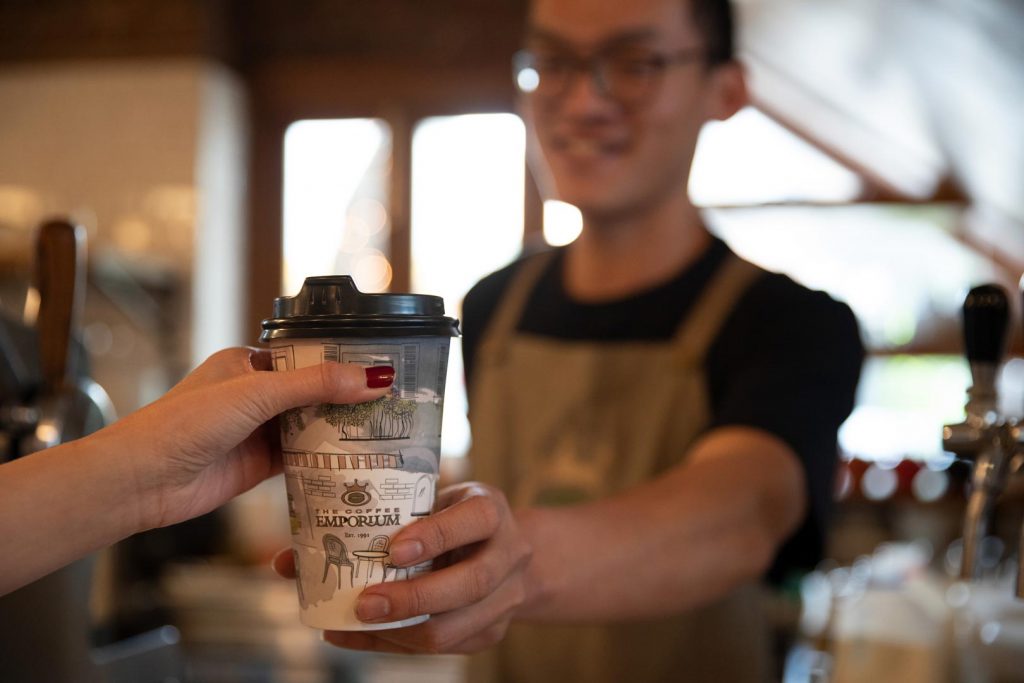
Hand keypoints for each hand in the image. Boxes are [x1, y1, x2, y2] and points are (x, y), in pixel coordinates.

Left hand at [105, 347, 392, 530]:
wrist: (143, 480)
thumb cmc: (185, 423)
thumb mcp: (256, 393)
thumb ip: (316, 385)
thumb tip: (373, 378)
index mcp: (248, 363)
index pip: (307, 358)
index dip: (342, 364)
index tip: (381, 370)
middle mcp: (255, 395)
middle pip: (313, 394)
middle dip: (348, 400)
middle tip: (395, 403)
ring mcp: (258, 431)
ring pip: (311, 426)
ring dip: (341, 431)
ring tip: (387, 431)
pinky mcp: (259, 465)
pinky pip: (303, 458)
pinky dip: (327, 459)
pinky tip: (358, 461)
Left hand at [273, 483, 533, 653]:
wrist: (510, 550)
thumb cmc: (451, 517)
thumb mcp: (429, 502)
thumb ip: (373, 521)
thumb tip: (287, 560)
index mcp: (493, 511)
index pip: (474, 520)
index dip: (436, 535)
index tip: (394, 549)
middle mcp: (509, 554)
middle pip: (470, 583)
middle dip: (413, 598)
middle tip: (364, 602)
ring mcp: (506, 598)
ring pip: (457, 626)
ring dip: (402, 630)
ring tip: (354, 623)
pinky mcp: (492, 632)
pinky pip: (444, 647)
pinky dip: (397, 645)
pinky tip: (360, 636)